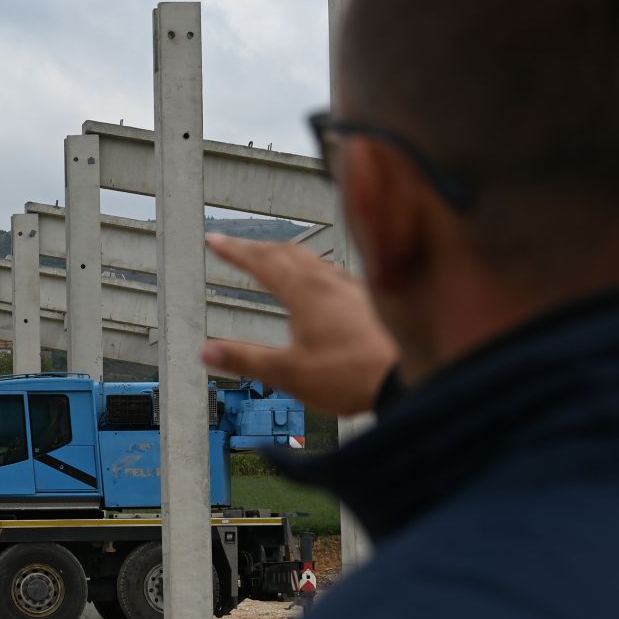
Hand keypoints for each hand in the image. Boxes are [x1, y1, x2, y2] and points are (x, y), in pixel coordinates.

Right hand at [201, 233, 397, 416]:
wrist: (410, 378)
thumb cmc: (353, 375)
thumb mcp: (289, 374)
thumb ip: (247, 360)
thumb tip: (208, 351)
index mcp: (304, 292)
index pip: (261, 260)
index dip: (234, 250)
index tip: (215, 240)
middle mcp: (329, 281)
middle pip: (286, 252)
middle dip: (257, 247)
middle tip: (237, 246)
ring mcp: (353, 287)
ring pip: (312, 259)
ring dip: (286, 254)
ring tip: (273, 259)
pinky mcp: (370, 300)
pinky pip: (333, 273)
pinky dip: (312, 269)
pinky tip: (319, 285)